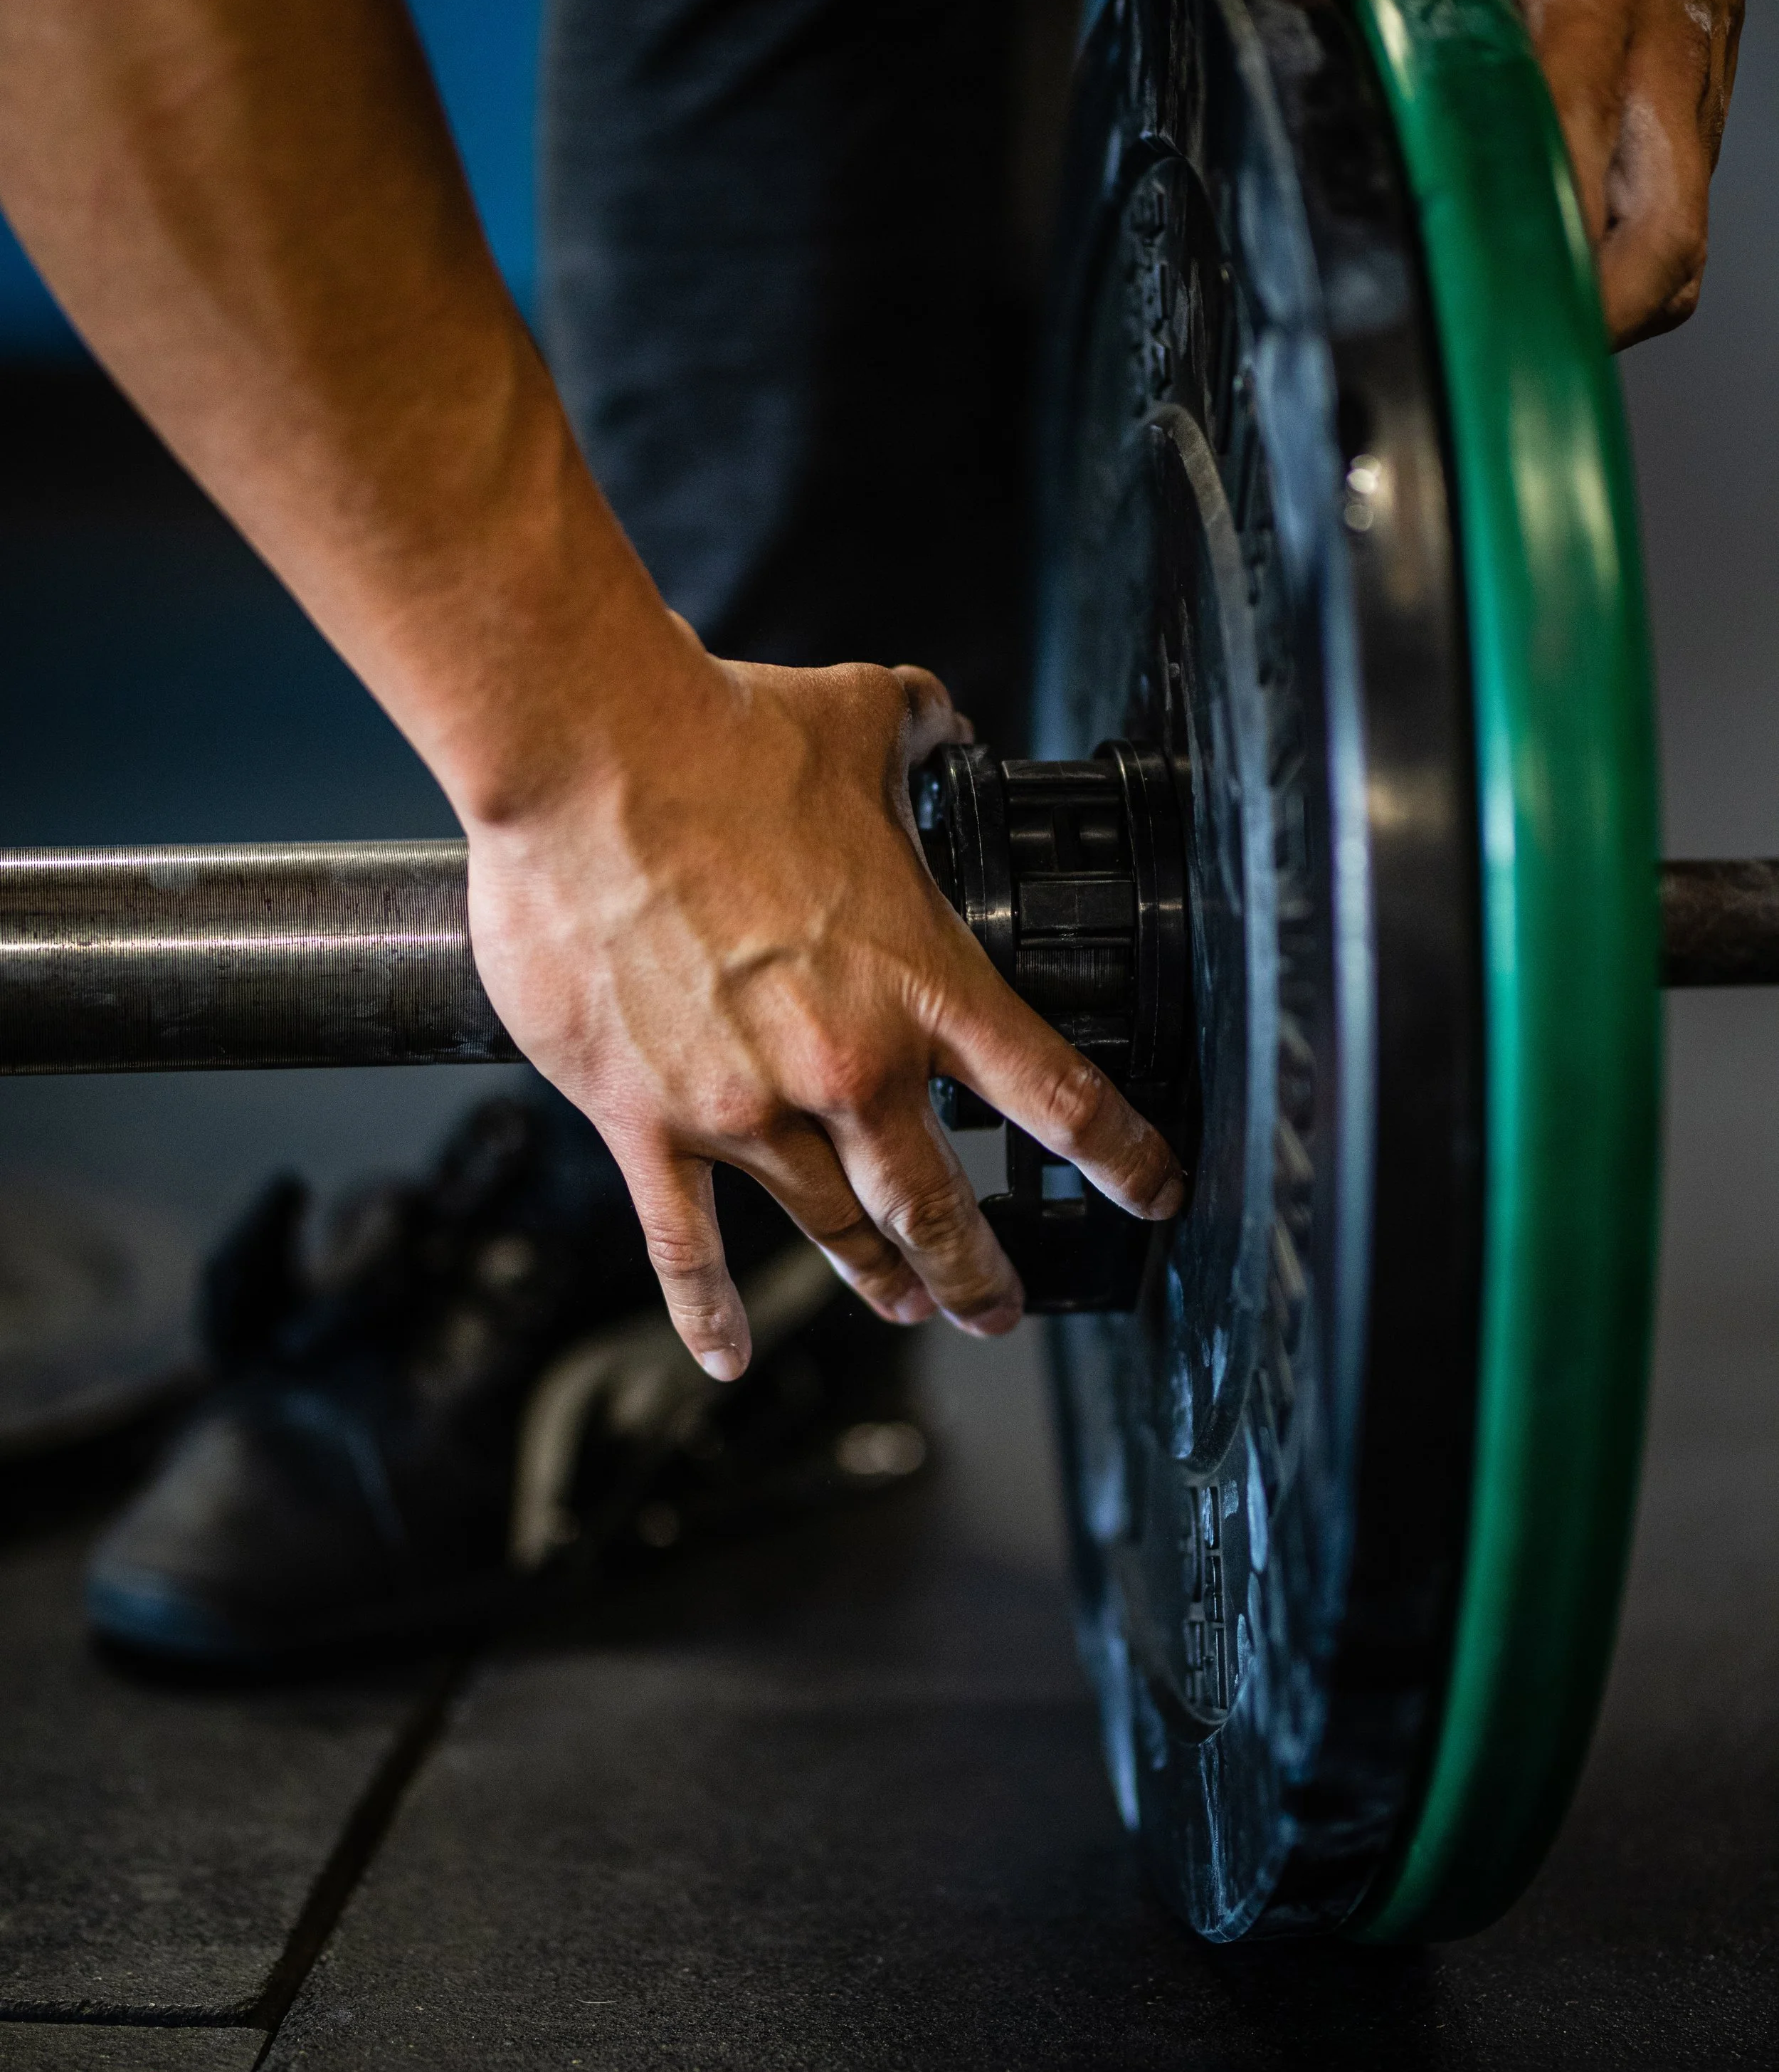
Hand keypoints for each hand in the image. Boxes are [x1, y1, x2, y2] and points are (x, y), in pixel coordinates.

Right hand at [464, 621, 1183, 1376]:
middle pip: (941, 1205)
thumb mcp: (857, 717)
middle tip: (1001, 1307)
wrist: (587, 759)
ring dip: (878, 1279)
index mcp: (920, 981)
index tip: (1152, 1193)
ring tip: (905, 1305)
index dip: (1119, 1156)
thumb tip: (942, 714)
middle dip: (981, 1271)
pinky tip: (728, 1357)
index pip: (1055, 1094)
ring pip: (833, 1229)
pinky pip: (684, 1244)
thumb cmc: (717, 738)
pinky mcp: (646, 1123)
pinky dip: (706, 1310)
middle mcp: (846, 1065)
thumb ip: (918, 725)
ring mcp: (745, 1107)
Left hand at [1271, 0, 1770, 345]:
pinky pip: (1677, 241)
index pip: (1573, 135)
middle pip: (1657, 238)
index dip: (1526, 229)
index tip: (1459, 292)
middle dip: (1580, 318)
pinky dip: (1625, 292)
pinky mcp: (1697, 136)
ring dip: (1606, 319)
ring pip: (1676, 257)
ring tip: (1514, 350)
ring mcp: (1689, 110)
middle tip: (1485, 357)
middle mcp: (1658, 65)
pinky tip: (1554, 302)